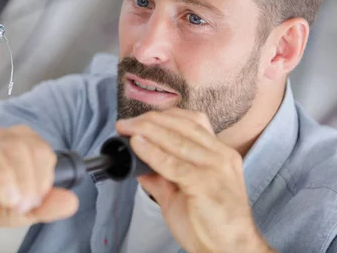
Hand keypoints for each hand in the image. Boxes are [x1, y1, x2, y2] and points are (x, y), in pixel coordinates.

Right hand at [0, 125, 78, 228]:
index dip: (42, 177)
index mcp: (25, 143)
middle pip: (20, 148)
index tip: (37, 199)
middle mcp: (4, 138)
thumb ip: (50, 206)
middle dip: (25, 181)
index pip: (41, 151)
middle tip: (22, 204)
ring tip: (6, 200)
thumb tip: (70, 202)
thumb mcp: (28, 208)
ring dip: (3, 179)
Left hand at [116, 108, 273, 252]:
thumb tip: (137, 162)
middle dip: (148, 120)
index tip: (138, 119)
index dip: (162, 116)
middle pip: (182, 125)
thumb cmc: (210, 224)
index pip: (191, 121)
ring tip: (126, 130)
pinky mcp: (206, 183)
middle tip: (125, 123)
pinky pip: (173, 163)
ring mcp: (216, 168)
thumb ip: (161, 174)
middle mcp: (221, 156)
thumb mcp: (182, 192)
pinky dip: (151, 152)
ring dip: (146, 130)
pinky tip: (136, 146)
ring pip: (176, 139)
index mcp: (220, 154)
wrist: (230, 251)